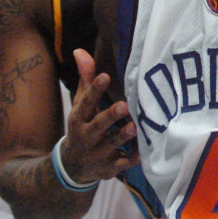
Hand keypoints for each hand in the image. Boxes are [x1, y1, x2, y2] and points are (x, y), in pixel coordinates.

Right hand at [59, 49, 138, 185]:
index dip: (94, 90)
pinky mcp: (109, 168)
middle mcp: (87, 136)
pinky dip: (132, 160)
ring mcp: (98, 153)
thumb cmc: (83, 127)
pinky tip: (144, 153)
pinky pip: (122, 164)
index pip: (86, 103)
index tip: (105, 75)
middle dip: (110, 116)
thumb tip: (80, 50)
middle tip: (124, 105)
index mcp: (79, 119)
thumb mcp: (80, 106)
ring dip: (122, 136)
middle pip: (98, 125)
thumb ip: (85, 80)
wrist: (73, 167)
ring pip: (111, 144)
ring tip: (134, 127)